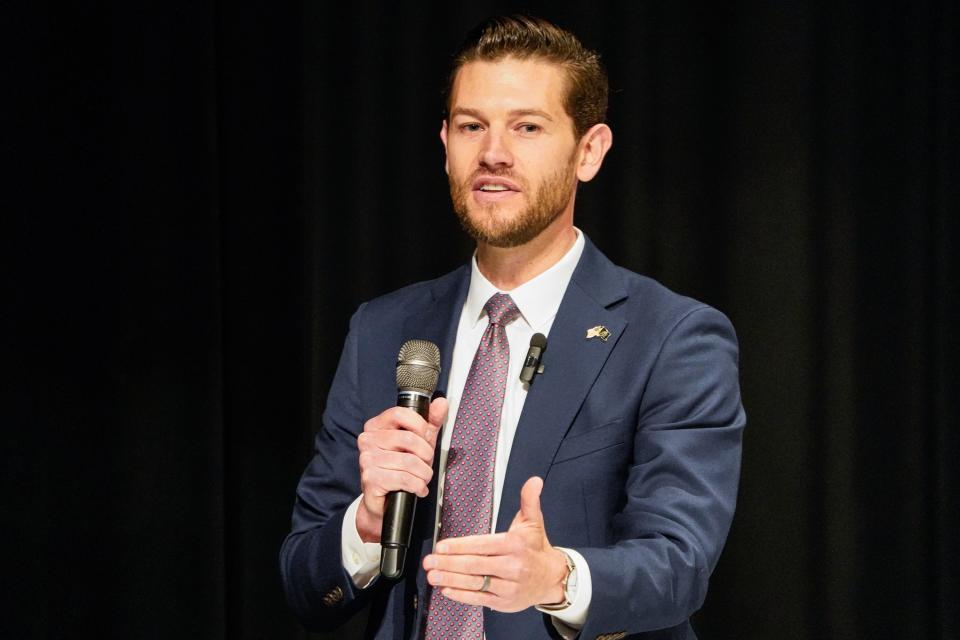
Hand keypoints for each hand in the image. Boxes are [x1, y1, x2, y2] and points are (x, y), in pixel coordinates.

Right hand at [356, 398, 447, 542]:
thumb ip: (430, 422)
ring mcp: (367, 459)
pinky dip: (417, 486)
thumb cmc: (400, 469)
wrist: (383, 502)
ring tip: (423, 478)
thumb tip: (441, 403)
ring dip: (424, 474)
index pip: (400, 413)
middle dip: (426, 454)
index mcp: (376, 426)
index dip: (420, 425)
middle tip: (427, 463)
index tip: (427, 437)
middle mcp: (367, 440)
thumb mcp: (418, 443)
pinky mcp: (370, 478)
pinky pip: (403, 478)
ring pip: (409, 462)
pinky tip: (417, 489)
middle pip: (409, 439)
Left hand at [423, 476, 567, 611]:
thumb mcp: (533, 521)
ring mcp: (508, 587)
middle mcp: (512, 566)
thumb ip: (529, 500)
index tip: (441, 546)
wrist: (552, 578)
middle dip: (449, 563)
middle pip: (475, 565)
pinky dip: (461, 596)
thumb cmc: (536, 547)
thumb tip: (534, 480)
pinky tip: (446, 590)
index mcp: (515, 545)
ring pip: (475, 583)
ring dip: (450, 580)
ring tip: (432, 576)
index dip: (460, 546)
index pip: (483, 545)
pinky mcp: (504, 602)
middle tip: (429, 561)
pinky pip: (479, 599)